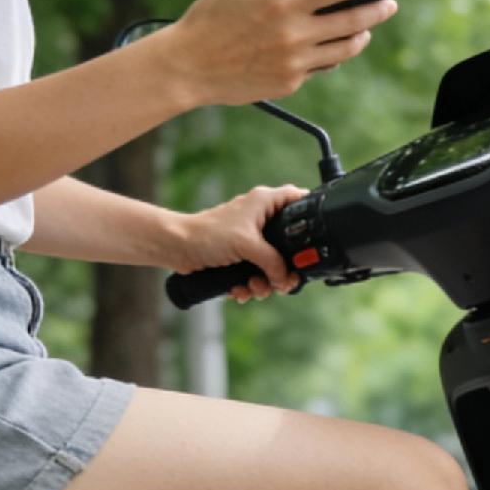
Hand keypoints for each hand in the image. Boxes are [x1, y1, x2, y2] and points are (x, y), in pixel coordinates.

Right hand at [157, 0, 399, 107]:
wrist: (188, 67)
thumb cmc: (211, 17)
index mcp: (284, 3)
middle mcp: (295, 35)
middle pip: (353, 22)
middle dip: (378, 10)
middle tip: (389, 3)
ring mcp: (296, 64)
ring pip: (344, 50)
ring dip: (360, 36)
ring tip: (365, 26)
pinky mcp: (290, 84)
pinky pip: (322, 67)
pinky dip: (331, 54)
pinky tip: (333, 45)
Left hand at [174, 184, 310, 301]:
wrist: (177, 248)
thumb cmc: (207, 234)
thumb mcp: (248, 245)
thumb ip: (273, 261)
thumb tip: (287, 279)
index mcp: (265, 203)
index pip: (298, 199)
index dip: (309, 215)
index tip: (313, 239)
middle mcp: (260, 219)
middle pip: (289, 244)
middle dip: (283, 268)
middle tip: (279, 281)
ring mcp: (250, 239)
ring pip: (272, 265)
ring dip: (264, 283)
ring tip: (252, 288)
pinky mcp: (240, 257)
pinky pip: (256, 274)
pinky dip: (249, 286)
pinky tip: (239, 290)